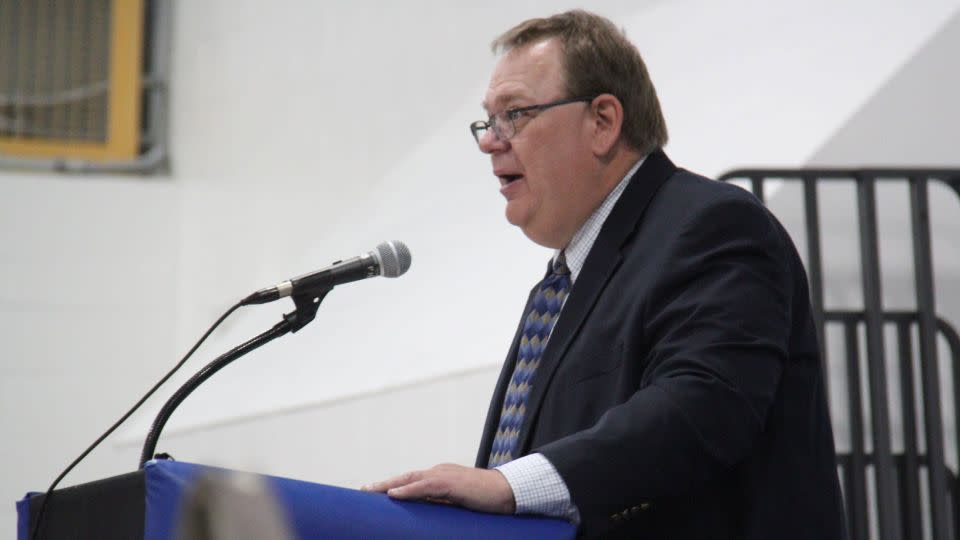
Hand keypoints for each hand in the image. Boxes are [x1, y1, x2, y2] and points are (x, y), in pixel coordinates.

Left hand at [362, 463, 515, 514]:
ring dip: (388, 485)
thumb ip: (442, 504)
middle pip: (406, 476)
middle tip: (363, 491)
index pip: (413, 480)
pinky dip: (407, 489)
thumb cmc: (486, 500)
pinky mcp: (450, 482)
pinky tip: (393, 494)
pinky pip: (424, 486)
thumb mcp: (459, 503)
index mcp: (441, 477)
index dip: (395, 485)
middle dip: (384, 484)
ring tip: (370, 492)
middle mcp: (439, 472)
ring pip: (410, 478)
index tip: (376, 493)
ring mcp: (444, 475)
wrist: (507, 492)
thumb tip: (426, 516)